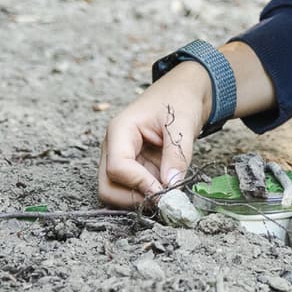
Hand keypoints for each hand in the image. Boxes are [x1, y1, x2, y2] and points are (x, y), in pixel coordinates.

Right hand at [98, 62, 210, 208]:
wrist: (183, 91)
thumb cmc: (179, 99)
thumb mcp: (183, 124)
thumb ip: (177, 156)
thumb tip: (172, 186)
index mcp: (120, 130)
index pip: (117, 167)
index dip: (139, 184)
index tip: (164, 192)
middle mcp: (114, 147)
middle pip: (108, 187)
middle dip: (134, 199)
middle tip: (165, 199)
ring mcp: (122, 159)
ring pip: (117, 193)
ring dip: (142, 200)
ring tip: (169, 193)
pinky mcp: (133, 168)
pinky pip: (133, 190)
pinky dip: (149, 196)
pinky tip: (168, 189)